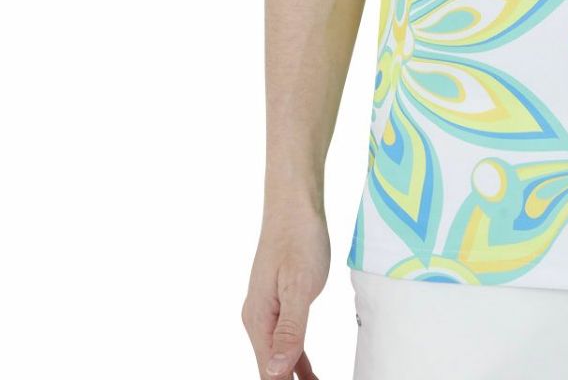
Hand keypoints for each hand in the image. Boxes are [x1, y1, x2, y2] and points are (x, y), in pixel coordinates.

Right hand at [242, 207, 330, 378]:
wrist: (294, 206)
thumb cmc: (298, 239)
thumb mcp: (299, 286)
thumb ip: (289, 330)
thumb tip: (275, 373)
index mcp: (258, 320)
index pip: (267, 373)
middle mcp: (257, 320)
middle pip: (270, 371)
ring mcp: (267, 312)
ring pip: (278, 359)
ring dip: (293, 378)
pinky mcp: (279, 304)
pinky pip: (286, 342)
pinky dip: (297, 361)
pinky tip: (309, 374)